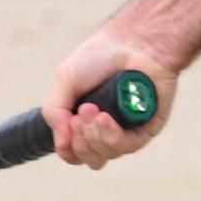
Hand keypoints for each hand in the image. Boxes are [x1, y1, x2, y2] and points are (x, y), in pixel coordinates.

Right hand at [42, 21, 178, 168]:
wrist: (132, 42)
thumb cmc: (100, 56)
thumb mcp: (64, 80)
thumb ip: (54, 112)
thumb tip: (60, 143)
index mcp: (85, 121)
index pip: (74, 153)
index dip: (68, 148)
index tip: (67, 126)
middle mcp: (106, 130)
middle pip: (90, 158)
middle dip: (80, 141)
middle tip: (81, 114)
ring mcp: (127, 130)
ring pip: (106, 155)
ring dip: (94, 136)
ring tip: (94, 110)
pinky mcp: (146, 128)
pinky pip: (127, 146)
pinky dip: (112, 135)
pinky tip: (106, 118)